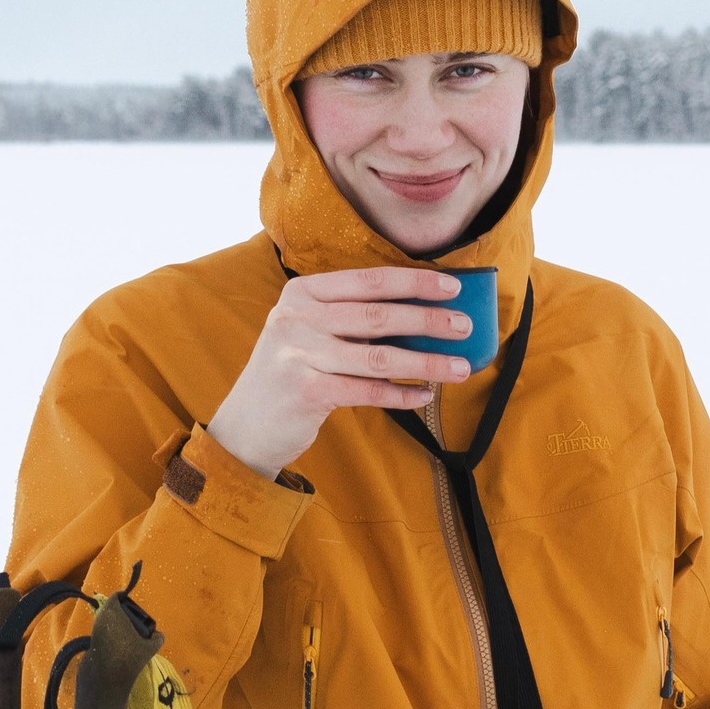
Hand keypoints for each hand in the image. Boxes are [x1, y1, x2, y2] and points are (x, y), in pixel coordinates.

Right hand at [206, 267, 472, 478]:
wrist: (244, 427)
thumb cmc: (292, 374)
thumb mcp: (311, 334)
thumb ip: (352, 321)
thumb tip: (424, 317)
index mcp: (302, 292)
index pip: (369, 280)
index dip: (414, 281)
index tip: (453, 286)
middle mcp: (296, 317)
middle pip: (378, 315)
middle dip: (428, 320)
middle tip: (465, 326)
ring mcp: (298, 354)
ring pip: (379, 356)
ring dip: (426, 362)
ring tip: (460, 367)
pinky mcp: (305, 391)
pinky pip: (367, 390)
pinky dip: (401, 395)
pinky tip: (425, 396)